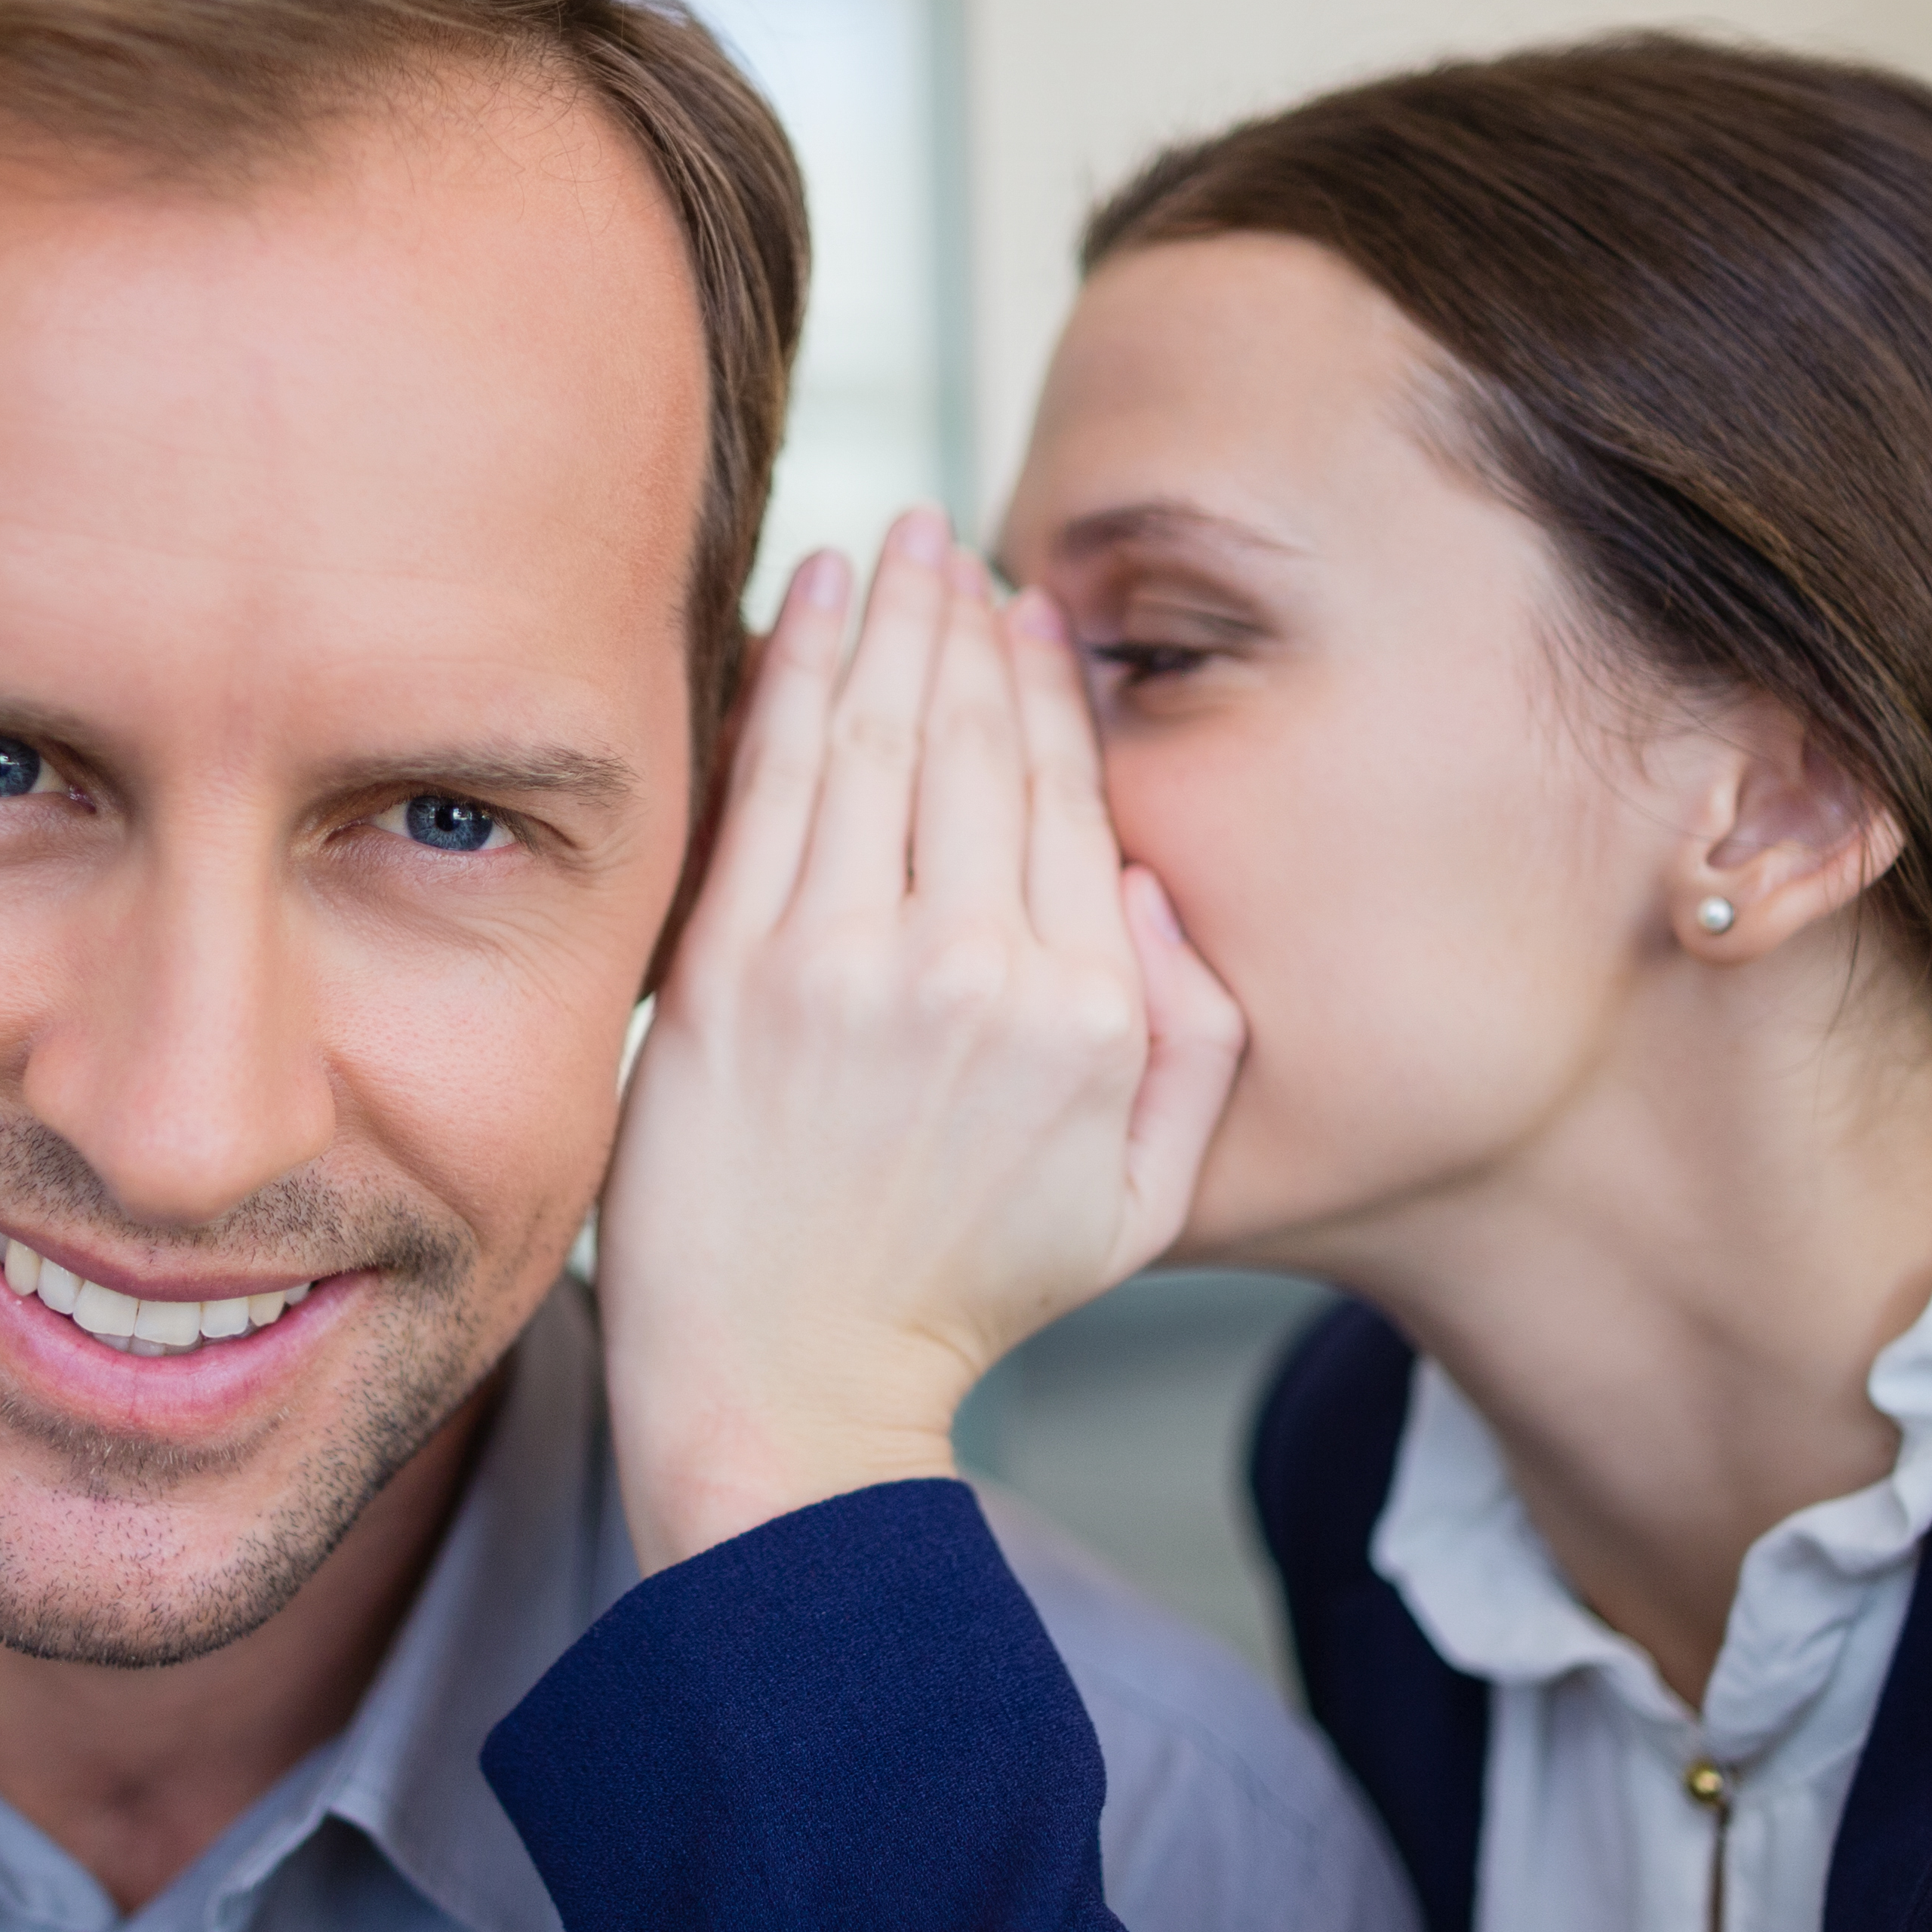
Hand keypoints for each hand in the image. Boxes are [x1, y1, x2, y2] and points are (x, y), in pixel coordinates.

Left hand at [598, 507, 1247, 1572]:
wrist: (790, 1389)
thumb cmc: (961, 1295)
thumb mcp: (1142, 1199)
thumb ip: (1197, 1044)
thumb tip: (1161, 889)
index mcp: (1089, 1016)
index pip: (1069, 799)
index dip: (1047, 689)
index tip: (1025, 615)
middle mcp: (979, 974)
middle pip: (977, 746)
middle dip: (963, 622)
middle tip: (947, 541)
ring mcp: (847, 968)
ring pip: (875, 742)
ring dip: (882, 623)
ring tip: (884, 546)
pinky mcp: (734, 976)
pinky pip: (772, 787)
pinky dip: (791, 680)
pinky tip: (803, 606)